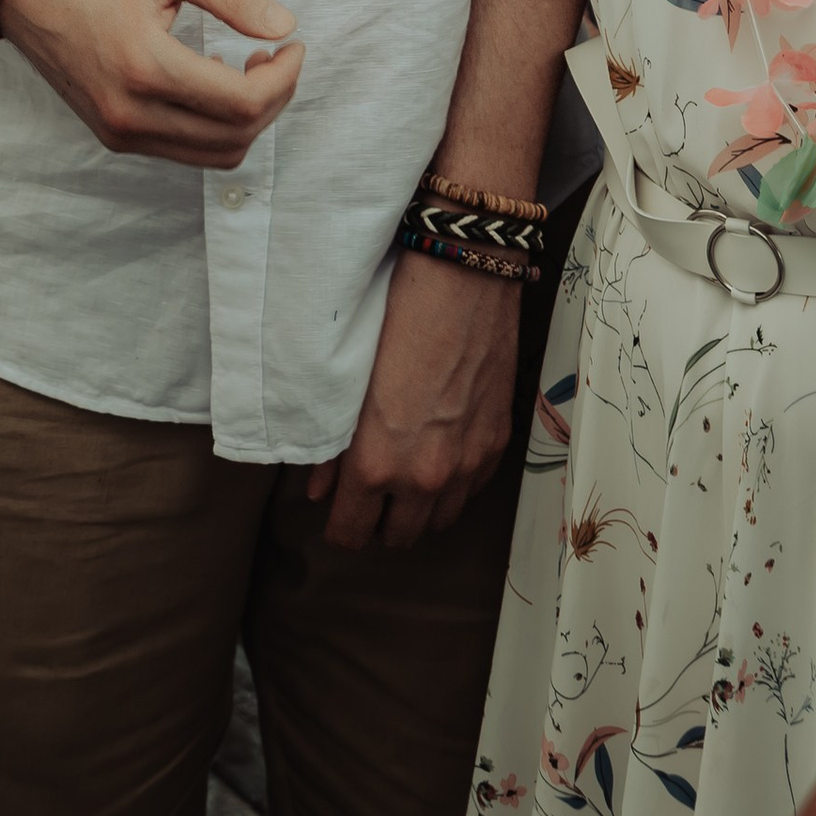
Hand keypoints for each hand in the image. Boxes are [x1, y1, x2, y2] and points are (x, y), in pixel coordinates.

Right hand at [0, 0, 302, 168]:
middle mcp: (130, 114)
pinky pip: (183, 151)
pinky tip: (214, 80)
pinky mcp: (112, 135)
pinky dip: (214, 126)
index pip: (242, 103)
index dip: (284, 78)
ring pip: (213, 155)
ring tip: (250, 67)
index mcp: (145, 66)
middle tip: (278, 53)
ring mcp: (118, 131)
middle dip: (274, 99)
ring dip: (248, 119)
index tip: (293, 43)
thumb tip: (284, 27)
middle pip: (235, 137)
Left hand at [306, 246, 521, 550]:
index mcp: (377, 464)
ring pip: (439, 520)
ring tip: (403, 479)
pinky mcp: (497, 442)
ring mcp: (467, 463)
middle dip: (378, 522)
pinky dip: (454, 484)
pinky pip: (472, 489)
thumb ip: (331, 445)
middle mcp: (425, 476)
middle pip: (398, 536)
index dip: (339, 526)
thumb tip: (318, 489)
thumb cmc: (395, 318)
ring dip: (418, 508)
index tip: (337, 512)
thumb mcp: (350, 381)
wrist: (462, 279)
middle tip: (368, 494)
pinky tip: (439, 456)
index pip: (352, 532)